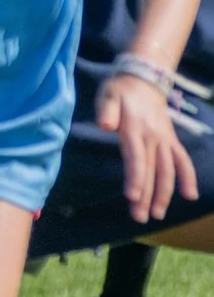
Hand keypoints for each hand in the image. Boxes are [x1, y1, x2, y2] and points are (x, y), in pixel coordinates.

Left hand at [99, 73, 198, 222]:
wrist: (145, 79)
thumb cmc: (120, 90)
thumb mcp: (108, 94)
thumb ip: (106, 111)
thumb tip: (105, 126)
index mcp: (135, 128)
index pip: (136, 157)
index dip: (135, 177)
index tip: (133, 197)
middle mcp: (153, 137)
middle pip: (151, 169)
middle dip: (147, 195)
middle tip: (140, 217)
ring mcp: (165, 140)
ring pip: (168, 170)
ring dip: (164, 193)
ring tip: (158, 214)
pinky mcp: (171, 140)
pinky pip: (182, 160)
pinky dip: (188, 177)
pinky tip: (190, 195)